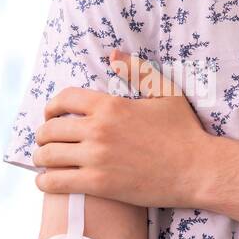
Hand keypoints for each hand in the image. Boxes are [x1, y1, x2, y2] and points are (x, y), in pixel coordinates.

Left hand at [32, 49, 214, 206]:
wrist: (198, 170)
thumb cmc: (185, 131)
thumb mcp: (166, 93)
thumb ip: (138, 71)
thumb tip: (113, 55)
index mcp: (111, 105)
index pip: (64, 99)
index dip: (51, 106)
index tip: (50, 114)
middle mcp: (98, 129)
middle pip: (51, 128)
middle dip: (43, 134)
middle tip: (44, 141)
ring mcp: (97, 158)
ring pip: (49, 156)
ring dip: (40, 158)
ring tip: (42, 161)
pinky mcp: (99, 184)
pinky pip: (57, 182)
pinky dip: (45, 182)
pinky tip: (46, 181)